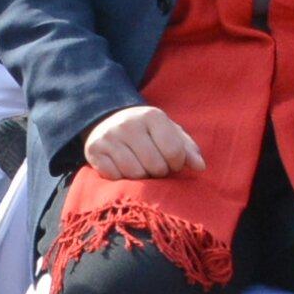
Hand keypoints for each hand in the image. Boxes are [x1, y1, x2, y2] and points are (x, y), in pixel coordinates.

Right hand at [84, 105, 205, 178]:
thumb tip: (200, 167)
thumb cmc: (147, 132)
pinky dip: (122, 178)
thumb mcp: (169, 132)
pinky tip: (122, 168)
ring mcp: (109, 137)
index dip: (177, 164)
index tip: (172, 162)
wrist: (108, 121)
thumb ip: (187, 148)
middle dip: (159, 171)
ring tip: (140, 167)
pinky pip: (115, 177)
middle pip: (155, 166)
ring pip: (135, 174)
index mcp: (152, 115)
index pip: (174, 152)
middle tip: (154, 165)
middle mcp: (128, 124)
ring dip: (141, 178)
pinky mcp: (94, 150)